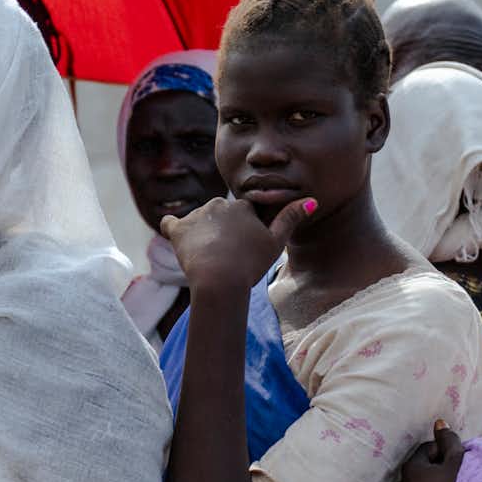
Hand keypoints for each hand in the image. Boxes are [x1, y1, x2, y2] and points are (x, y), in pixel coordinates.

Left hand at [161, 196, 312, 295]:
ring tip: (208, 258)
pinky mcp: (177, 229)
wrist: (220, 280)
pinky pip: (170, 224)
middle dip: (223, 231)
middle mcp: (219, 204)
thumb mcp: (276, 243)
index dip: (245, 231)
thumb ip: (290, 219)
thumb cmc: (250, 264)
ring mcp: (196, 216)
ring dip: (202, 233)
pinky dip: (173, 230)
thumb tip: (311, 200)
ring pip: (199, 221)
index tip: (245, 248)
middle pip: (220, 216)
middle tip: (228, 256)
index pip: (243, 214)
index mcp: (242, 206)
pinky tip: (177, 240)